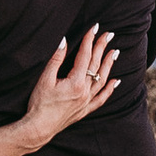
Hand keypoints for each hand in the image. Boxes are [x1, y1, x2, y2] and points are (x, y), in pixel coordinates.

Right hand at [14, 24, 118, 152]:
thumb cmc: (39, 103)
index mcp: (76, 82)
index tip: (94, 27)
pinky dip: (110, 90)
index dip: (89, 40)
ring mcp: (86, 102)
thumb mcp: (45, 79)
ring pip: (102, 80)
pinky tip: (116, 82)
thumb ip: (56, 59)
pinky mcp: (85, 110)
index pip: (85, 56)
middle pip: (96, 65)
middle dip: (102, 47)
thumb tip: (64, 40)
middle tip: (109, 34)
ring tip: (115, 51)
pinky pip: (101, 99)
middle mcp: (85, 91)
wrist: (39, 128)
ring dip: (109, 64)